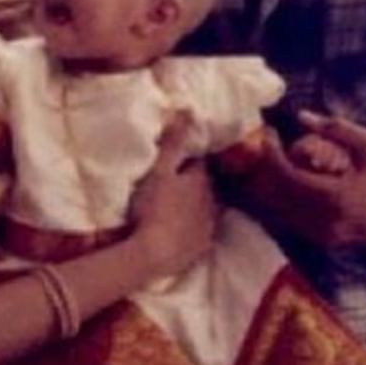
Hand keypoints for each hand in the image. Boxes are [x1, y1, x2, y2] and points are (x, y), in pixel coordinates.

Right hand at [128, 113, 217, 276]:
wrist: (152, 254)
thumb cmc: (153, 207)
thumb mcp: (159, 170)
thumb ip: (174, 142)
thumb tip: (188, 110)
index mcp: (201, 179)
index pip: (200, 161)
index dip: (187, 158)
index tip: (176, 159)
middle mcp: (213, 201)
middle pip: (206, 185)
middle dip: (194, 182)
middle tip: (175, 183)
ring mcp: (209, 226)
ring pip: (206, 208)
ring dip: (195, 205)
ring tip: (177, 206)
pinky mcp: (203, 247)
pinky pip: (201, 231)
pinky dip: (193, 228)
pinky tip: (181, 230)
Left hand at [236, 110, 365, 247]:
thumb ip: (335, 129)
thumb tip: (301, 116)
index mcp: (334, 197)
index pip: (285, 175)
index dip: (270, 152)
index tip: (269, 133)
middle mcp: (323, 221)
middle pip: (273, 194)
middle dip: (265, 167)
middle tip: (268, 144)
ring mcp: (321, 234)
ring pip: (276, 209)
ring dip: (270, 184)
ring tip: (276, 159)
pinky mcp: (323, 240)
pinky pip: (289, 219)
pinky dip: (281, 199)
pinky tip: (289, 179)